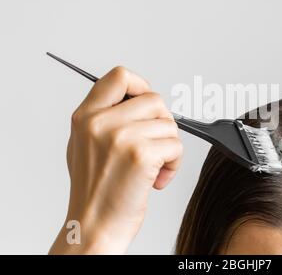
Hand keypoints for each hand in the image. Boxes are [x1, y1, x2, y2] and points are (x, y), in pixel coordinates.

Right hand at [49, 67, 182, 253]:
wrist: (95, 226)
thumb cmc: (95, 190)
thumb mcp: (83, 144)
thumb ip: (104, 117)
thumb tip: (135, 100)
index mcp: (85, 116)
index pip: (120, 76)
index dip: (141, 85)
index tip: (148, 105)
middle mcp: (100, 122)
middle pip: (154, 99)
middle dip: (162, 123)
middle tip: (155, 144)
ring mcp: (120, 137)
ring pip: (169, 124)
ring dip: (169, 147)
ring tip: (154, 167)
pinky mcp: (141, 155)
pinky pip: (176, 145)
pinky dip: (174, 164)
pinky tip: (157, 179)